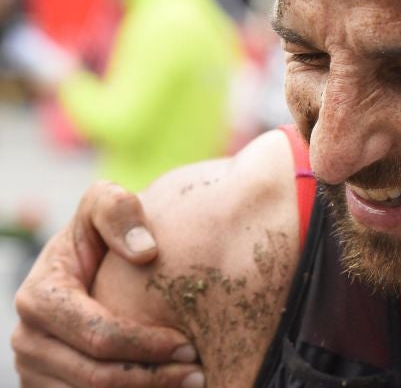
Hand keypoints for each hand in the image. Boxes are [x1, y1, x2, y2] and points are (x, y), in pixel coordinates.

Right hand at [12, 181, 204, 386]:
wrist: (86, 259)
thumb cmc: (102, 229)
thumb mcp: (104, 203)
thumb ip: (119, 210)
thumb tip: (145, 251)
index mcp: (39, 298)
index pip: (98, 335)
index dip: (146, 344)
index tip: (189, 343)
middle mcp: (28, 339)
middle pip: (95, 377)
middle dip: (153, 377)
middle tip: (199, 371)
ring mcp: (34, 368)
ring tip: (191, 379)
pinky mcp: (46, 386)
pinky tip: (167, 385)